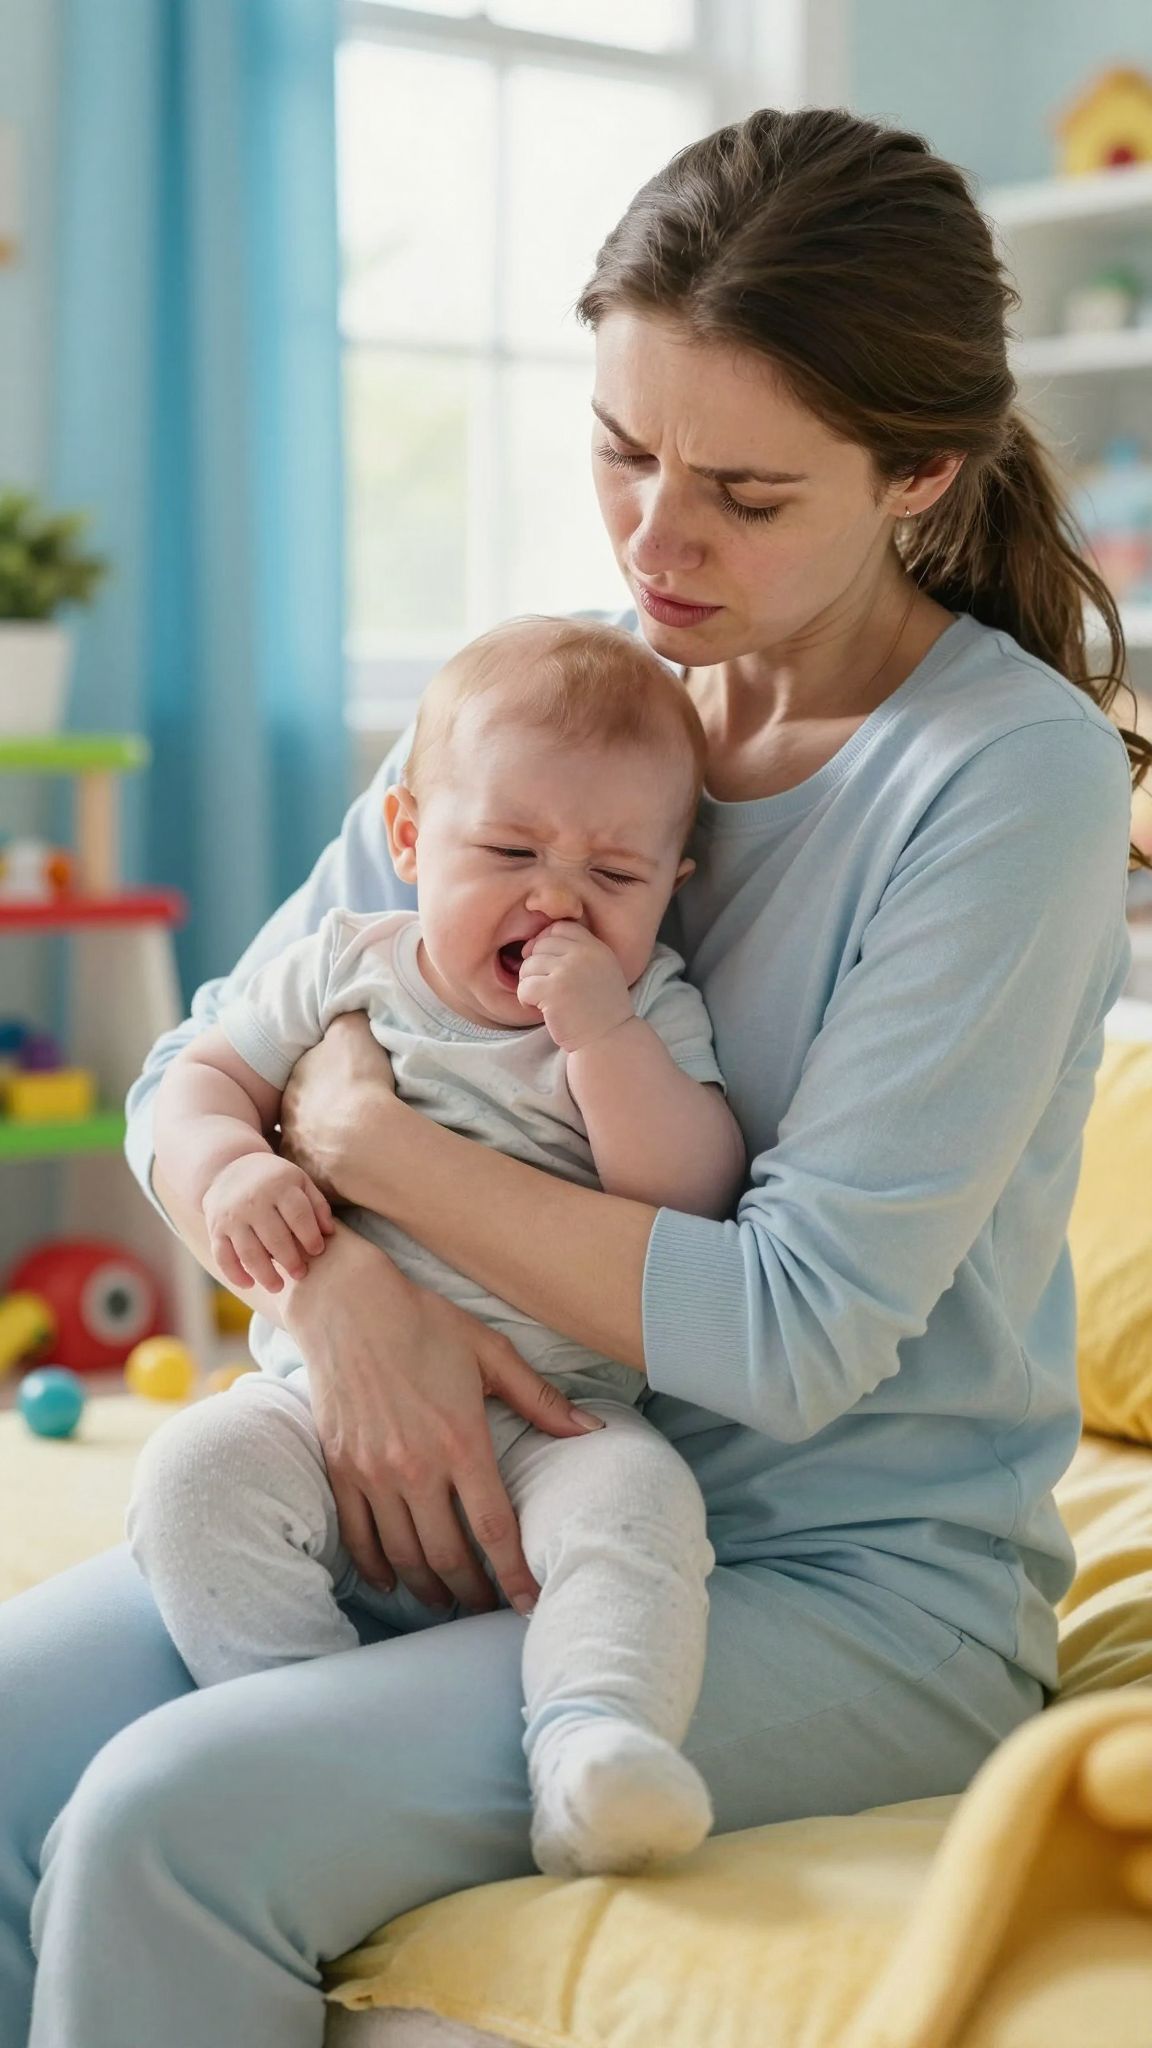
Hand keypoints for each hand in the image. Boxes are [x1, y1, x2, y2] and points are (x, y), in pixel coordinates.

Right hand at [202, 1153, 334, 1292]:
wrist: (227, 1169)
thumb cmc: (273, 1180)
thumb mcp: (299, 1181)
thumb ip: (317, 1204)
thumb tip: (329, 1233)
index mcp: (279, 1186)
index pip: (298, 1215)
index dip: (310, 1236)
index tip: (317, 1251)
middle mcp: (253, 1201)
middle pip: (275, 1238)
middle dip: (290, 1260)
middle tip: (301, 1274)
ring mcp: (232, 1216)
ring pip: (249, 1252)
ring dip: (265, 1274)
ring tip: (278, 1286)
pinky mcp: (216, 1229)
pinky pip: (223, 1256)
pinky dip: (235, 1273)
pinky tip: (249, 1283)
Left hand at [279, 1011, 393, 1202]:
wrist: (364, 1135)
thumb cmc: (359, 1080)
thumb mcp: (353, 1030)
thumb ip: (346, 1019)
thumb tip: (346, 1009)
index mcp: (299, 1080)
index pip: (307, 1077)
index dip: (326, 1080)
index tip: (344, 1085)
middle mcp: (290, 1115)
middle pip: (304, 1112)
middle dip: (320, 1115)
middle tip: (348, 1118)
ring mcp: (297, 1149)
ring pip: (307, 1144)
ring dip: (323, 1145)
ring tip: (352, 1148)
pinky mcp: (311, 1179)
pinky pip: (320, 1175)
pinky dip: (332, 1173)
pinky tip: (351, 1173)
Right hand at [284, 1228, 602, 1612]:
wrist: (347, 1305)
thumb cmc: (425, 1324)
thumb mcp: (491, 1353)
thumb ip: (540, 1398)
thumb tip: (590, 1429)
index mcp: (461, 1440)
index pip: (494, 1528)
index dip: (513, 1574)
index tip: (528, 1602)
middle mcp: (416, 1466)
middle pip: (449, 1555)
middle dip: (472, 1593)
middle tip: (486, 1610)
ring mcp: (373, 1472)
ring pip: (404, 1554)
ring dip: (428, 1589)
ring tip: (446, 1603)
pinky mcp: (340, 1469)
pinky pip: (358, 1536)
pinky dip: (376, 1567)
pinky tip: (393, 1581)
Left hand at [517, 921, 633, 1052]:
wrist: (609, 1041)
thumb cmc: (600, 1011)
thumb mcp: (600, 972)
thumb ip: (577, 953)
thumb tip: (531, 943)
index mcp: (596, 948)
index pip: (560, 928)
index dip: (547, 942)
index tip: (548, 965)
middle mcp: (583, 955)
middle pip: (540, 944)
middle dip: (536, 965)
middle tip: (545, 987)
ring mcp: (568, 972)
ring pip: (528, 965)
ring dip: (530, 984)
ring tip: (544, 1001)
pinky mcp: (553, 991)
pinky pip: (524, 987)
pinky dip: (526, 1000)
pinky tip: (542, 1011)